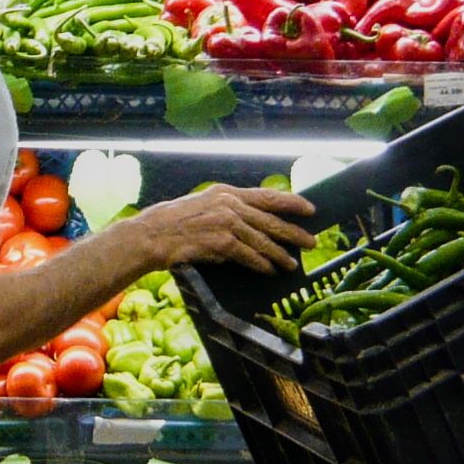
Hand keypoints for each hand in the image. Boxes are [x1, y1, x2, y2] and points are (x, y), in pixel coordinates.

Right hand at [136, 186, 315, 275]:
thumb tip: (253, 224)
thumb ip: (228, 210)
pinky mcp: (221, 242)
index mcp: (227, 192)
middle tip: (311, 241)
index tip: (310, 209)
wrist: (151, 235)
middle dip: (293, 232)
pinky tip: (269, 271)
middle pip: (271, 219)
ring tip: (292, 264)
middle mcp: (229, 203)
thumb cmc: (173, 222)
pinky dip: (261, 264)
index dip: (292, 202)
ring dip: (279, 255)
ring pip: (262, 240)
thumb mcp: (204, 205)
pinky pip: (249, 256)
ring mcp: (226, 222)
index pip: (267, 195)